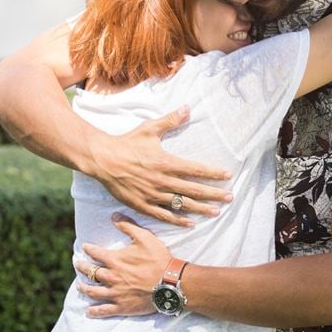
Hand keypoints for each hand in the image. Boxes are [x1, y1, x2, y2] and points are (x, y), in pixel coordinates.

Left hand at [77, 214, 172, 317]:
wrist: (170, 282)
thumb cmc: (159, 259)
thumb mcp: (145, 237)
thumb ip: (128, 226)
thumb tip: (114, 215)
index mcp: (114, 260)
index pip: (95, 252)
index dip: (88, 248)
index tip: (85, 247)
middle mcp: (110, 276)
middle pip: (90, 272)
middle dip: (81, 267)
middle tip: (77, 264)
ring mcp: (114, 293)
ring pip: (92, 291)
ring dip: (84, 288)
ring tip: (80, 286)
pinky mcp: (121, 306)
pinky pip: (103, 310)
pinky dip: (94, 311)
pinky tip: (88, 312)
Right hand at [85, 106, 232, 226]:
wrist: (101, 159)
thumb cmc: (127, 143)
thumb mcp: (149, 129)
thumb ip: (170, 121)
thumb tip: (187, 108)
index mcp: (166, 162)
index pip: (196, 169)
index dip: (213, 173)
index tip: (228, 175)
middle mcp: (162, 181)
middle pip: (194, 190)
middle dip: (214, 194)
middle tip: (229, 197)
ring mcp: (152, 194)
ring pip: (181, 205)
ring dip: (200, 209)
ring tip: (216, 212)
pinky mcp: (142, 204)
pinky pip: (163, 215)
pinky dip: (177, 220)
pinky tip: (190, 223)